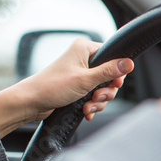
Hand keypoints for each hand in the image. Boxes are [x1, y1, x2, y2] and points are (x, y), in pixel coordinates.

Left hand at [0, 38, 133, 136]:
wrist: (32, 102)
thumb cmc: (52, 86)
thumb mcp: (85, 80)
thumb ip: (109, 72)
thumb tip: (128, 63)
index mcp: (85, 49)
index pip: (112, 56)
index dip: (116, 72)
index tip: (114, 83)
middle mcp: (83, 59)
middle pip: (110, 76)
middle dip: (105, 91)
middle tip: (96, 97)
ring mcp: (81, 74)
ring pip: (103, 88)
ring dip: (98, 101)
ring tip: (87, 106)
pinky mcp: (78, 87)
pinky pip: (94, 96)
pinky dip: (92, 105)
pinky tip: (85, 111)